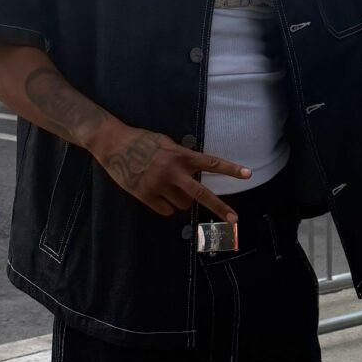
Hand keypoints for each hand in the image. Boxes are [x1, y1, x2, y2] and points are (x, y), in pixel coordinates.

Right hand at [86, 121, 250, 220]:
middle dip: (220, 207)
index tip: (248, 174)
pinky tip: (156, 194)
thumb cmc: (142, 141)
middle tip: (234, 219)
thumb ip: (182, 156)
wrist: (113, 144)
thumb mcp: (166, 143)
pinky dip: (166, 206)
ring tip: (167, 187)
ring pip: (182, 204)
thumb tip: (194, 172)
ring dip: (180, 200)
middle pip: (201, 193)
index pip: (211, 163)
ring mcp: (159, 185)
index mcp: (180, 155)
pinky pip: (166, 211)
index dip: (230, 169)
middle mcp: (173, 171)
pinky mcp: (146, 196)